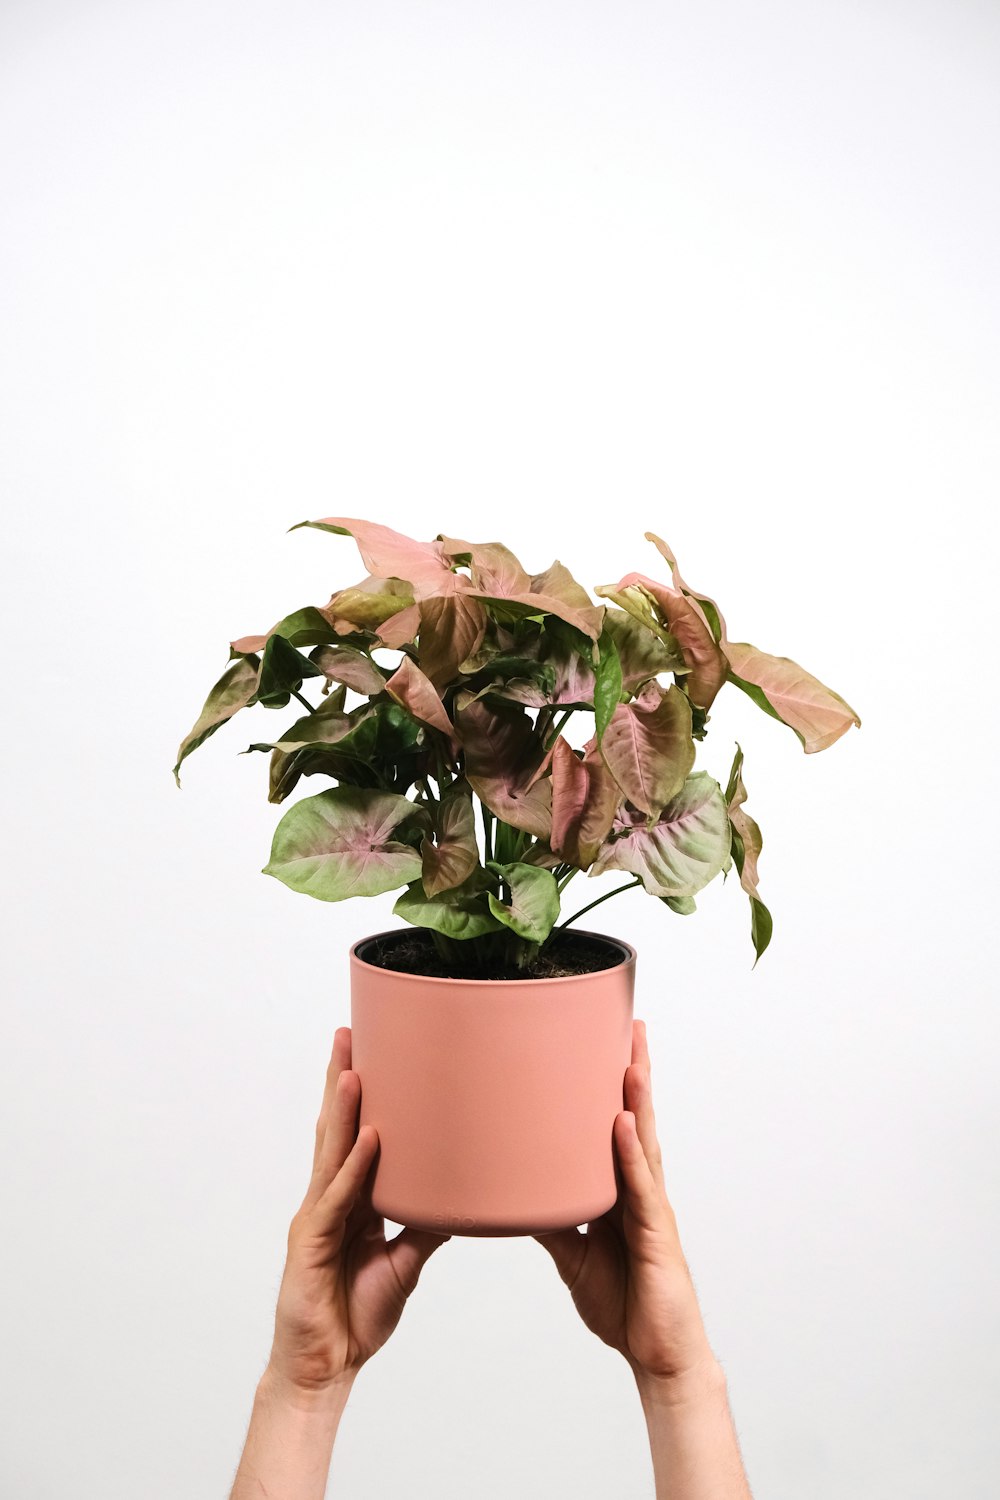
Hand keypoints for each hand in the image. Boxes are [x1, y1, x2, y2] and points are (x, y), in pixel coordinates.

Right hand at [267, 1025, 448, 1394]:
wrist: (327, 1367)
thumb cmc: (355, 1315)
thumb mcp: (404, 1262)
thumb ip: (425, 1227)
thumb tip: (462, 1198)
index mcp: (348, 1200)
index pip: (353, 1135)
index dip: (359, 1095)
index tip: (370, 1051)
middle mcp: (328, 1199)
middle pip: (335, 1129)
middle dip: (341, 1081)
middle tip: (349, 1033)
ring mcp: (316, 1219)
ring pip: (331, 1153)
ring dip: (341, 1109)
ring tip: (353, 1066)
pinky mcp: (309, 1244)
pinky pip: (339, 1198)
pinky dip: (355, 1166)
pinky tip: (369, 1138)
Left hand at [534, 1019, 717, 1392]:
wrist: (656, 1353)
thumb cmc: (625, 1302)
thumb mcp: (573, 1256)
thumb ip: (552, 1221)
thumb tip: (515, 1196)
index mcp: (623, 1191)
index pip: (618, 1126)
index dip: (616, 1086)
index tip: (608, 1042)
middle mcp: (641, 1190)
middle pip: (637, 1119)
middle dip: (634, 1071)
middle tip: (628, 1024)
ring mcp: (652, 1208)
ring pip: (644, 1142)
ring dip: (636, 1098)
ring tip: (628, 1056)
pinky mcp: (655, 1234)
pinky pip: (640, 1186)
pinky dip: (631, 1152)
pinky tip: (623, 1123)